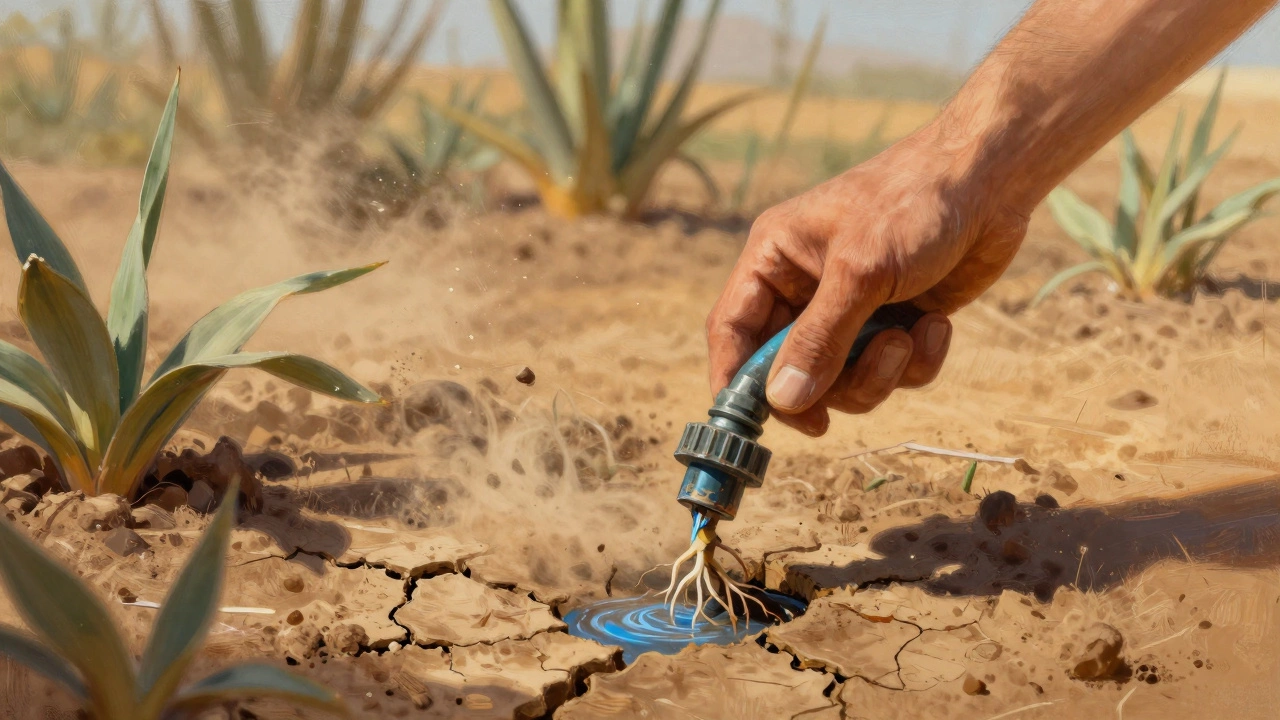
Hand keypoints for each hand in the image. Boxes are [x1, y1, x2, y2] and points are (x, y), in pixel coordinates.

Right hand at [706, 123, 1030, 435]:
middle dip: (827, 384)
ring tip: (906, 338)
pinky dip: (917, 360)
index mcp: (775, 259)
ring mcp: (851, 309)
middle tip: (853, 389)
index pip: (732, 330)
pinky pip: (891, 372)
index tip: (750, 424)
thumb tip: (783, 401)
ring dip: (878, 373)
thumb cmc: (913, 203)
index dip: (735, 379)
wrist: (993, 179)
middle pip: (788, 370)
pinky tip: (937, 323)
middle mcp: (805, 288)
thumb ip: (820, 340)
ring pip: (842, 381)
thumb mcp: (860, 272)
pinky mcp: (896, 322)